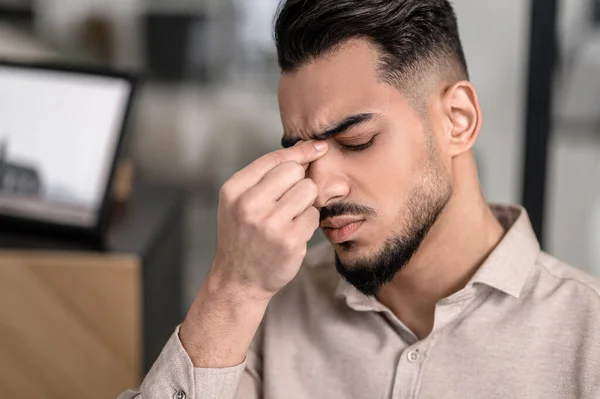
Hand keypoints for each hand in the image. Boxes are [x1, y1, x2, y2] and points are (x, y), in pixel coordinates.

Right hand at [208, 140, 328, 298]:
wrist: (238, 279)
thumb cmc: (243, 235)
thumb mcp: (239, 201)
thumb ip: (265, 176)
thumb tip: (306, 149)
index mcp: (234, 189)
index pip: (275, 159)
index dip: (301, 151)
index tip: (319, 147)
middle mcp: (249, 204)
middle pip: (295, 171)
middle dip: (299, 181)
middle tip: (289, 200)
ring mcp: (270, 223)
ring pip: (308, 190)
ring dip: (305, 202)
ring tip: (289, 216)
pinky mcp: (289, 240)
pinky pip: (313, 215)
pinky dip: (307, 223)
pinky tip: (292, 233)